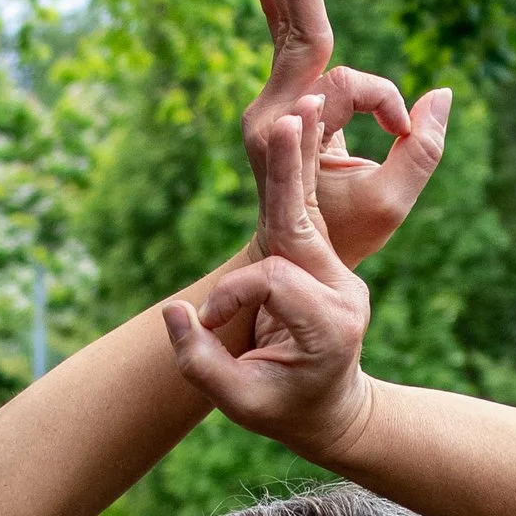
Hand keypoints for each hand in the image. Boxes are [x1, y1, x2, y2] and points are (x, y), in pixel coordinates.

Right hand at [164, 105, 373, 459]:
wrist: (332, 411)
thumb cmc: (281, 412)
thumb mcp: (239, 402)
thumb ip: (200, 362)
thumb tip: (172, 311)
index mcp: (329, 326)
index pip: (274, 284)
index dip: (233, 294)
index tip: (208, 323)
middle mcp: (343, 291)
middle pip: (306, 227)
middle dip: (288, 177)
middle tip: (286, 121)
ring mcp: (338, 272)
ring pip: (310, 209)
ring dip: (297, 157)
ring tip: (298, 103)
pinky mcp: (326, 259)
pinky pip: (308, 210)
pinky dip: (297, 169)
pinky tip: (297, 122)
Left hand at [242, 0, 449, 271]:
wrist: (285, 259)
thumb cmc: (340, 239)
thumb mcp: (389, 204)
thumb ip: (421, 151)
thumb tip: (444, 95)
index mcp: (292, 133)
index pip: (349, 86)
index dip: (385, 102)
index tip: (404, 137)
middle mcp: (271, 110)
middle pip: (296, 33)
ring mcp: (270, 104)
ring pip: (284, 30)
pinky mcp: (279, 102)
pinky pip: (282, 45)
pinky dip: (275, 7)